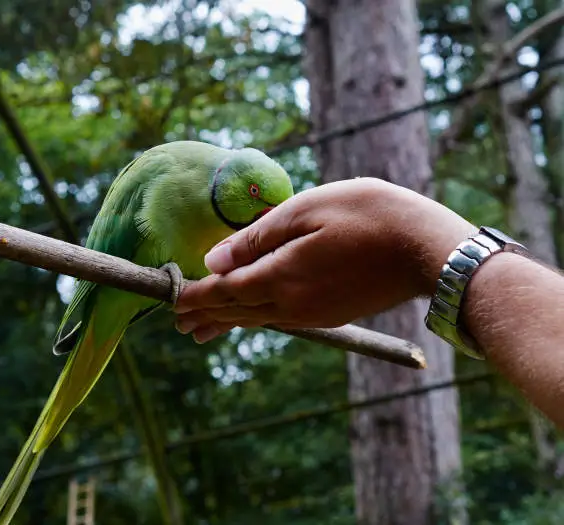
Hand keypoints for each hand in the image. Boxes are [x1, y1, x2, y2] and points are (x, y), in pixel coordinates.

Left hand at [174, 177, 475, 342]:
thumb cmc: (367, 216)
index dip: (195, 294)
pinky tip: (250, 318)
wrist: (426, 249)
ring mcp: (313, 313)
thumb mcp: (305, 211)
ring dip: (225, 322)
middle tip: (178, 321)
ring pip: (256, 319)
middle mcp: (291, 303)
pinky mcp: (331, 313)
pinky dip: (254, 319)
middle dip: (204, 313)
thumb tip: (214, 260)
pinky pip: (280, 319)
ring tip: (201, 330)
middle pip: (236, 310)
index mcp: (281, 276)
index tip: (172, 299)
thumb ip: (256, 238)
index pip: (224, 290)